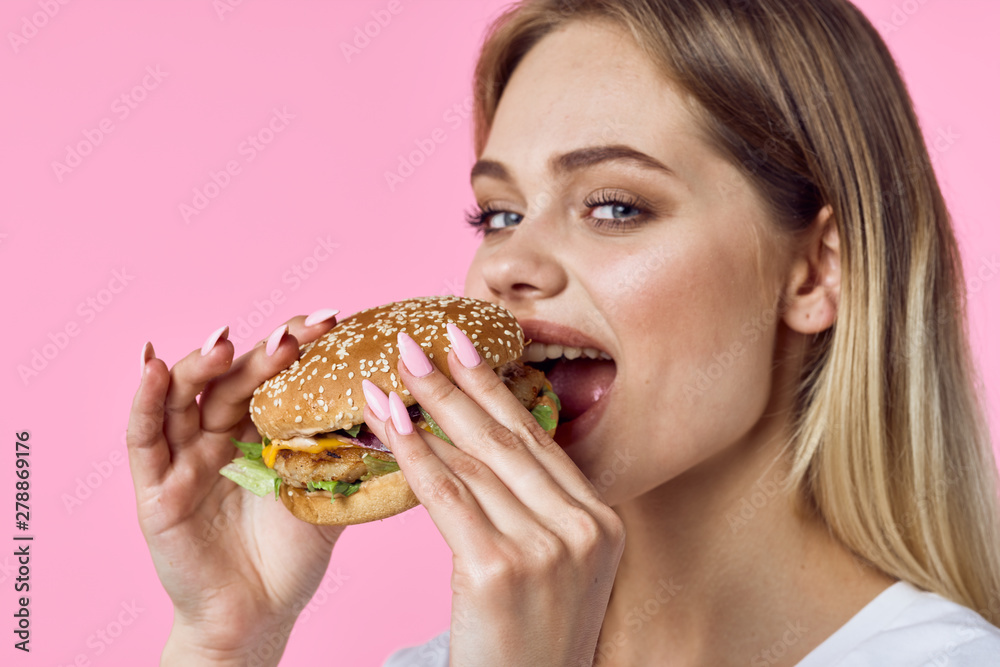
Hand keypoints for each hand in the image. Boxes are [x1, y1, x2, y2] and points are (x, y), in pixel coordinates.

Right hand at [126, 311, 345, 665]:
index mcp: (262, 430)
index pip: (276, 376)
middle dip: (263, 353)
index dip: (299, 346)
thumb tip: (409, 412)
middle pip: (235, 380)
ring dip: (203, 364)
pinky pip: (144, 438)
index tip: (332, 320)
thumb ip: (352, 455)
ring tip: (227, 341)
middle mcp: (220, 434)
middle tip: (294, 335)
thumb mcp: (328, 494)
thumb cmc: (294, 553)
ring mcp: (185, 457)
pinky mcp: (155, 487)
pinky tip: (154, 367)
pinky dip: (145, 400)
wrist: (259, 614)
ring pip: (186, 396)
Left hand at [361, 325, 625, 666]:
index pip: (539, 440)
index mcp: (602, 521)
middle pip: (508, 439)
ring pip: (475, 461)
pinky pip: (448, 496)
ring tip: (390, 373)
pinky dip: (414, 454)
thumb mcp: (557, 571)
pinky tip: (387, 423)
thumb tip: (480, 449)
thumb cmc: (531, 643)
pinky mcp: (500, 569)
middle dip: (457, 383)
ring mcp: (546, 548)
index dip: (496, 387)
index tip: (465, 344)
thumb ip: (538, 510)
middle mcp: (583, 527)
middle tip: (417, 341)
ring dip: (426, 410)